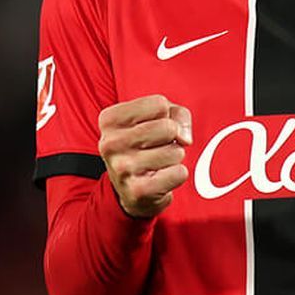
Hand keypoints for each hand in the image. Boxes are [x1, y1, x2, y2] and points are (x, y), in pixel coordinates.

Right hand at [96, 95, 192, 218]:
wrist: (131, 190)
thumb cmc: (146, 145)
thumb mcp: (157, 118)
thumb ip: (177, 114)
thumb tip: (185, 139)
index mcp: (109, 119)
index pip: (158, 104)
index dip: (166, 115)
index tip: (153, 126)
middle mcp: (110, 143)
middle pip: (168, 127)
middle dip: (173, 137)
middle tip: (158, 147)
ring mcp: (122, 168)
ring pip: (176, 151)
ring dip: (174, 157)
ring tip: (158, 163)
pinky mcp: (138, 191)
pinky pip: (179, 173)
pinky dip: (177, 175)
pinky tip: (160, 178)